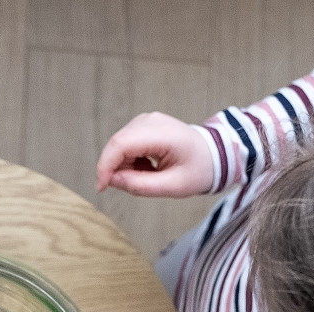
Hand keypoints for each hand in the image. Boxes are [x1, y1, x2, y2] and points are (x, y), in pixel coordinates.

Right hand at [96, 112, 213, 196]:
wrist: (212, 155)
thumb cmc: (197, 170)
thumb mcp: (172, 186)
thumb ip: (141, 185)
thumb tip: (113, 181)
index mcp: (162, 133)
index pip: (121, 144)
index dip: (105, 166)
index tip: (101, 187)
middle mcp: (150, 121)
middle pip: (117, 144)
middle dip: (115, 169)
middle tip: (131, 187)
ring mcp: (145, 120)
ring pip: (119, 146)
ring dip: (125, 166)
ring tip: (149, 176)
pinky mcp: (143, 126)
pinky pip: (126, 145)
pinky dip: (130, 161)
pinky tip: (147, 168)